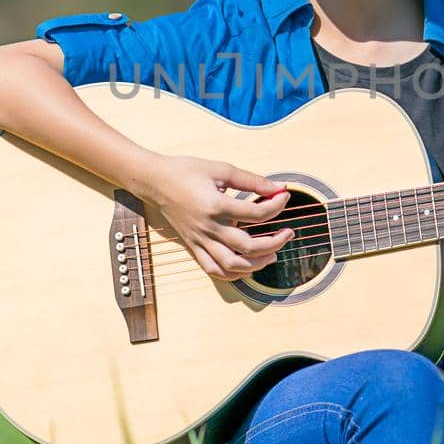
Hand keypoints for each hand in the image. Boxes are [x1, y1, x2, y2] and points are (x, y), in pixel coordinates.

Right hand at [139, 156, 294, 279]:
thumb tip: (278, 186)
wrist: (155, 181)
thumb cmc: (186, 171)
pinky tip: (247, 267)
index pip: (256, 214)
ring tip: (272, 254)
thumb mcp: (221, 169)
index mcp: (216, 206)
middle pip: (248, 246)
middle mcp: (208, 228)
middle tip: (288, 233)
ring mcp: (200, 241)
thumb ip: (251, 180)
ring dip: (257, 264)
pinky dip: (233, 274)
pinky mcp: (193, 247)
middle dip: (275, 242)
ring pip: (232, 265)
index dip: (277, 205)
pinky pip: (213, 270)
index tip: (284, 196)